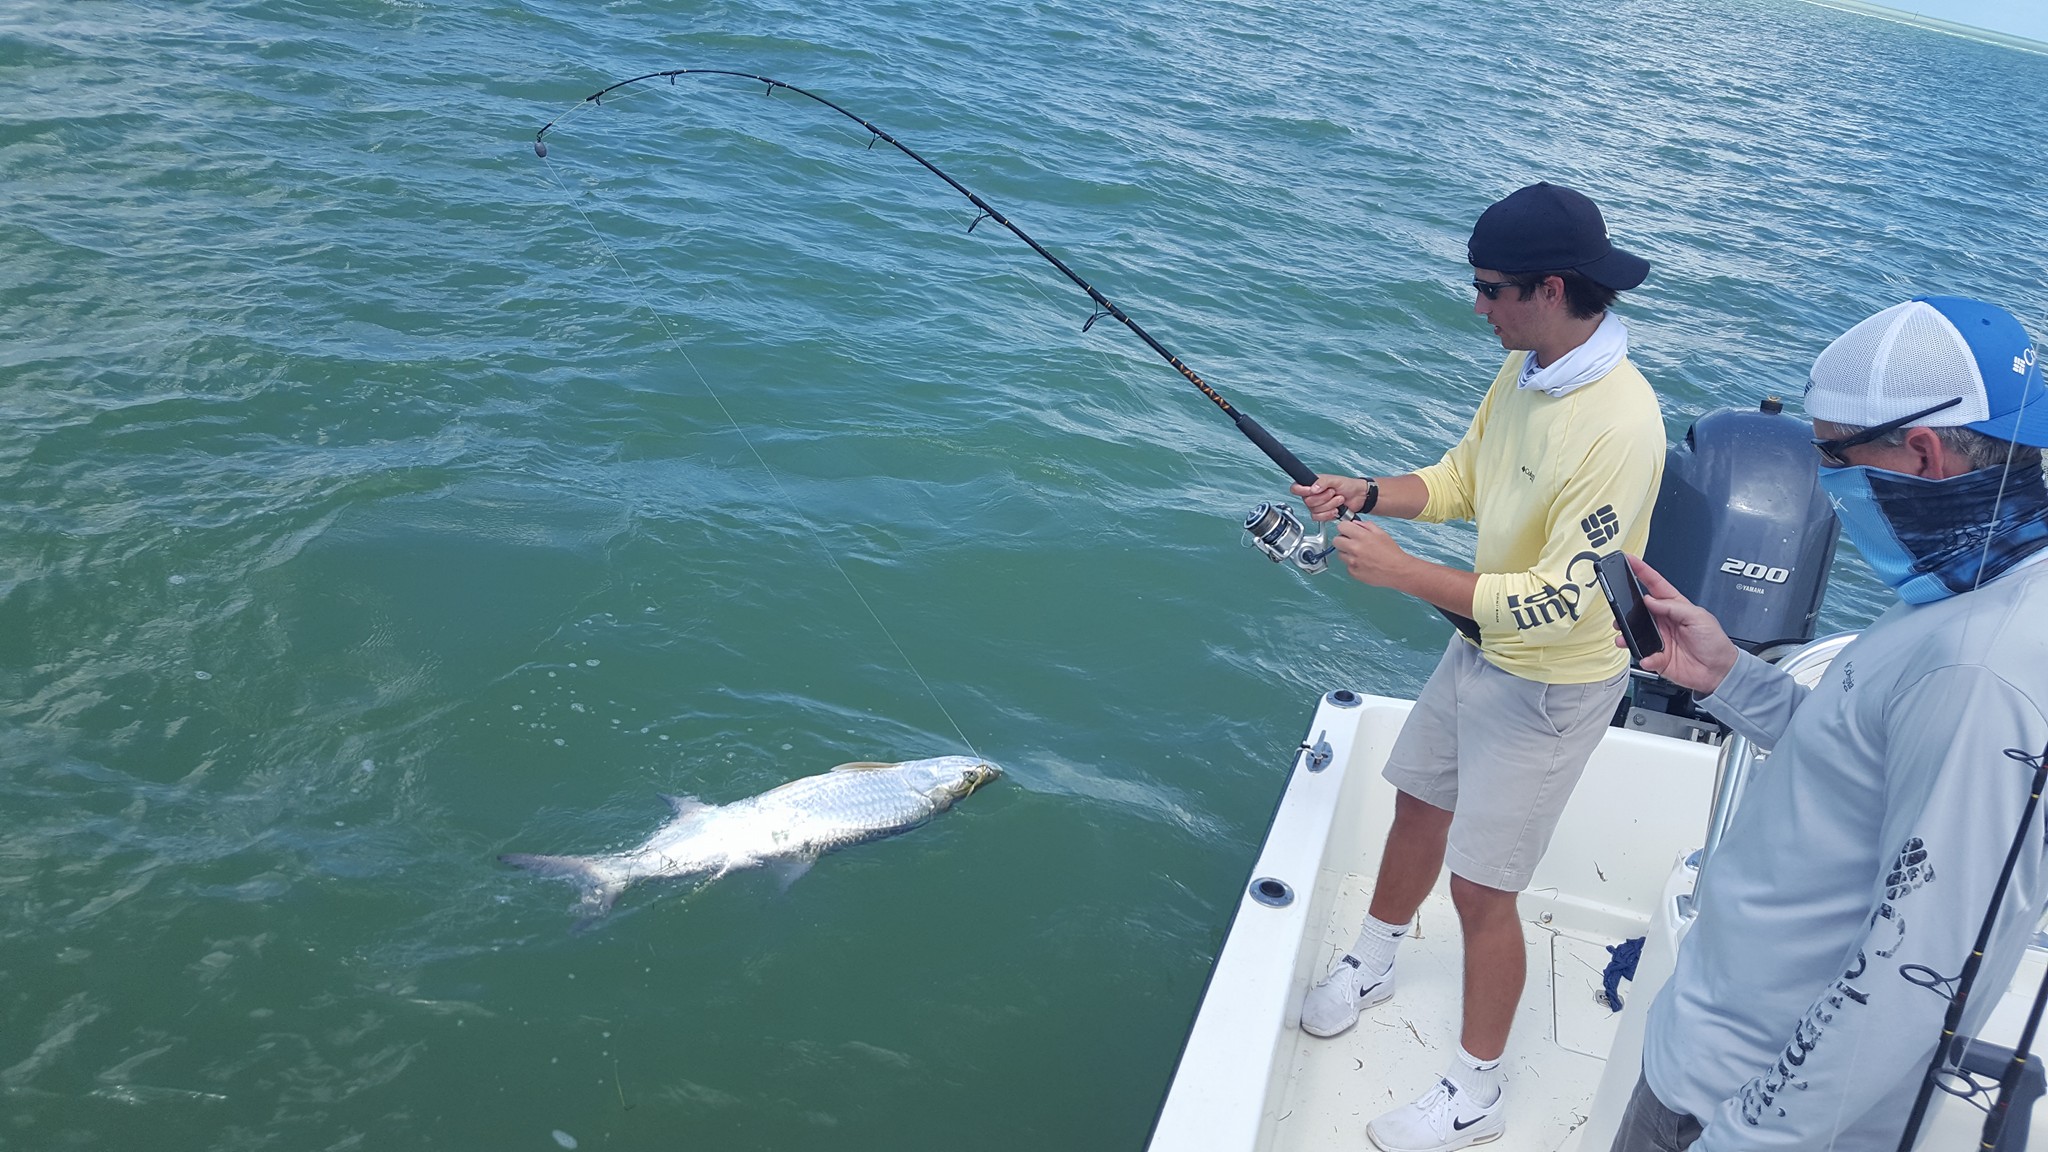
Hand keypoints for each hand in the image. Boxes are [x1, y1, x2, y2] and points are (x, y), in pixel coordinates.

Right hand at [1290, 474, 1371, 521]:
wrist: (1359, 497)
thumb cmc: (1348, 486)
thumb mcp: (1335, 479)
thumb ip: (1322, 481)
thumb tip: (1313, 488)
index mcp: (1312, 484)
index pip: (1296, 488)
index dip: (1303, 491)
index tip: (1313, 490)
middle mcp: (1312, 495)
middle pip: (1307, 502)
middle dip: (1323, 498)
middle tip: (1332, 493)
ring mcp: (1317, 505)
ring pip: (1314, 511)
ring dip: (1329, 506)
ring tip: (1338, 500)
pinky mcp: (1323, 514)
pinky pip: (1319, 518)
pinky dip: (1329, 514)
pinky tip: (1336, 510)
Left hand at [1331, 518, 1410, 586]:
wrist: (1398, 570)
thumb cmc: (1392, 553)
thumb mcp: (1381, 533)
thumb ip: (1366, 526)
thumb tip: (1355, 524)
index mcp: (1362, 536)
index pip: (1341, 527)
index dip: (1345, 528)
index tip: (1347, 531)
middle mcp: (1355, 548)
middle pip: (1336, 541)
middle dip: (1342, 540)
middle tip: (1351, 543)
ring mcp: (1353, 561)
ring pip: (1340, 554)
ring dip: (1347, 553)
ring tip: (1360, 555)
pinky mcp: (1353, 572)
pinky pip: (1347, 566)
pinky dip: (1353, 564)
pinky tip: (1363, 564)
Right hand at [1619, 555, 1739, 694]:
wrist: (1719, 671)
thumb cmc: (1714, 643)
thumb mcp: (1698, 617)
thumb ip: (1673, 607)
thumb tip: (1650, 600)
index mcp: (1675, 606)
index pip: (1655, 585)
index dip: (1642, 571)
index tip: (1629, 560)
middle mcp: (1664, 621)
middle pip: (1639, 608)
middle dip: (1625, 606)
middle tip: (1618, 605)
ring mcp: (1659, 639)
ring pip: (1634, 632)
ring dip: (1626, 633)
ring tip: (1624, 634)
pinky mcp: (1657, 657)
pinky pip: (1643, 655)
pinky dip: (1643, 657)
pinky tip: (1648, 657)